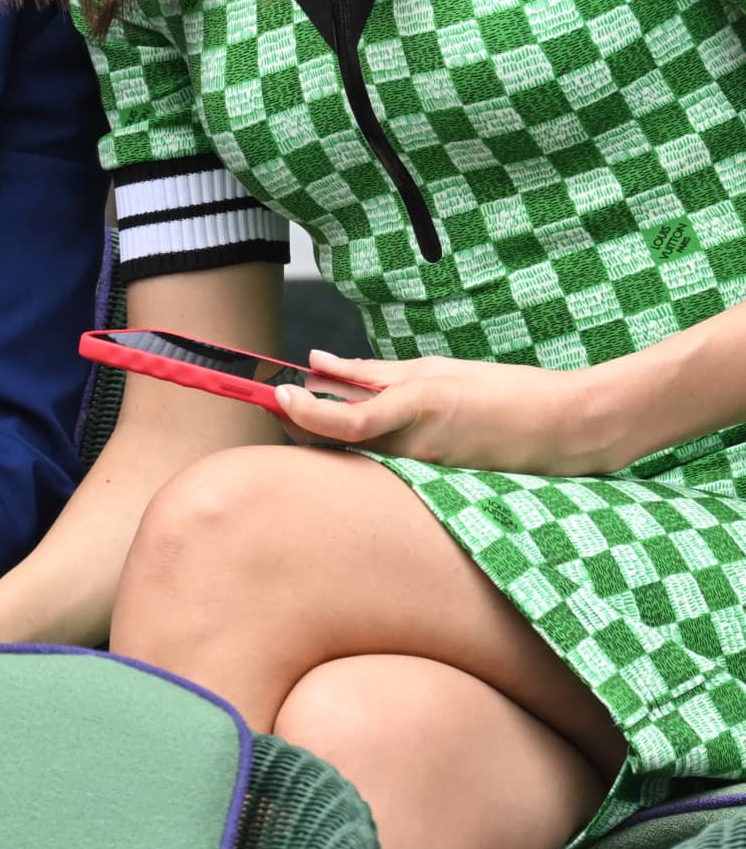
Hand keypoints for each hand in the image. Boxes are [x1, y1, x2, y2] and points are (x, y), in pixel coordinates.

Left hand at [276, 350, 616, 475]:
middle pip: (342, 444)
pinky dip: (371, 457)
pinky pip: (393, 474)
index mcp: (414, 403)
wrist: (570, 427)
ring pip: (363, 461)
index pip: (341, 419)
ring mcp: (431, 470)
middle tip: (290, 403)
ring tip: (327, 416)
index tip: (278, 396)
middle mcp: (418, 444)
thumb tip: (316, 362)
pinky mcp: (444, 487)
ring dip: (337, 442)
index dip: (303, 413)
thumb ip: (371, 372)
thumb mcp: (432, 370)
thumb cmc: (502, 390)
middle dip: (308, 427)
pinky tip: (373, 442)